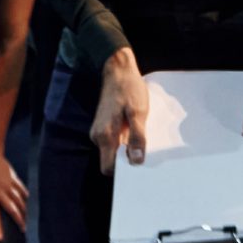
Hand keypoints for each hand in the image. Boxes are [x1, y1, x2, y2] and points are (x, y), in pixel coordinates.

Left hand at [0, 146, 28, 239]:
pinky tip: (26, 200)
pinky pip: (21, 189)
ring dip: (23, 211)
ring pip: (19, 201)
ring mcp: (8, 185)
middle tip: (23, 230)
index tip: (0, 238)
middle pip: (12, 210)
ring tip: (25, 219)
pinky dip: (24, 195)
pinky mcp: (13, 178)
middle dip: (19, 221)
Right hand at [90, 48, 149, 173]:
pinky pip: (112, 141)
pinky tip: (134, 129)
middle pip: (110, 161)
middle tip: (144, 152)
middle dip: (126, 160)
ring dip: (126, 148)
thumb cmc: (129, 89)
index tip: (137, 166)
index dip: (122, 172)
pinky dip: (123, 140)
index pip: (108, 168)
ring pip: (112, 151)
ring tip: (140, 136)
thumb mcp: (138, 112)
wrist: (117, 70)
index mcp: (105, 135)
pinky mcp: (102, 125)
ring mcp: (98, 131)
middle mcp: (98, 136)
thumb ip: (137, 137)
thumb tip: (136, 161)